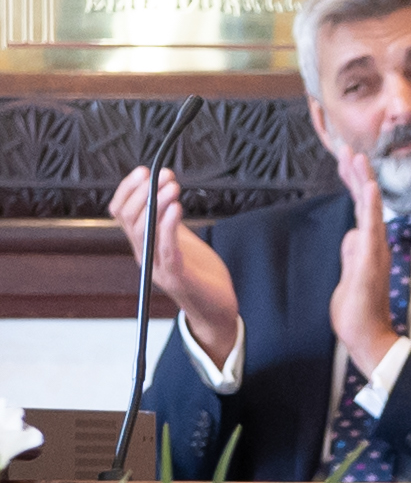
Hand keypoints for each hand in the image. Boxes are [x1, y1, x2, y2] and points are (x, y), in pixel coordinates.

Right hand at [101, 169, 237, 359]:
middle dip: (143, 191)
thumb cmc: (201, 275)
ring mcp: (158, 267)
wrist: (217, 312)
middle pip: (128, 218)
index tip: (144, 171)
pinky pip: (166, 247)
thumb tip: (163, 192)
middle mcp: (144, 255)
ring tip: (172, 186)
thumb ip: (170, 222)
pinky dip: (168, 225)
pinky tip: (176, 207)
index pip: (121, 212)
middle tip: (163, 175)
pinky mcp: (176, 277)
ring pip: (143, 230)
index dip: (128, 190)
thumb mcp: (182, 242)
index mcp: (143, 245)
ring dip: (155, 203)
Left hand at [323, 147, 401, 378]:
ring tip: (357, 156)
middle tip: (347, 147)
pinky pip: (372, 225)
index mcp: (366, 246)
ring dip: (362, 180)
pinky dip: (371, 204)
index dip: (353, 183)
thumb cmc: (357, 311)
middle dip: (354, 173)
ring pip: (367, 208)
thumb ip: (350, 253)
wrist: (366, 335)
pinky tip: (370, 186)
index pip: (359, 208)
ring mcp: (374, 249)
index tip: (346, 160)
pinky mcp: (372, 257)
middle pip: (363, 202)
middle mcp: (373, 244)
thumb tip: (351, 234)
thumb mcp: (348, 275)